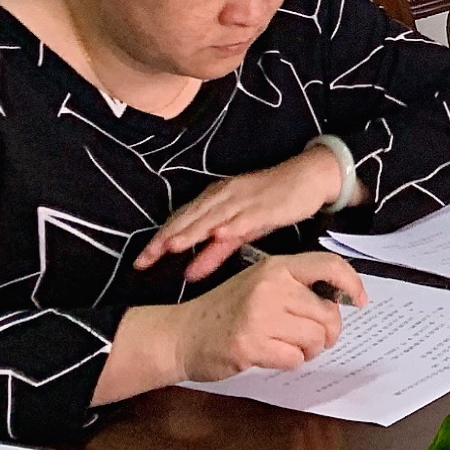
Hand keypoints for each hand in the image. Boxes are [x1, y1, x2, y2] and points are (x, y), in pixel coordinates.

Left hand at [136, 147, 346, 283]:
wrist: (310, 176)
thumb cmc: (273, 202)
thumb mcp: (242, 228)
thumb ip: (215, 251)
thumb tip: (189, 274)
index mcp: (215, 198)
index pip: (180, 219)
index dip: (159, 239)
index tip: (139, 262)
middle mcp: (225, 195)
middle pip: (189, 218)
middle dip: (165, 239)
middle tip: (143, 260)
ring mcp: (244, 199)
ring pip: (212, 216)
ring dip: (191, 231)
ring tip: (171, 248)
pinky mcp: (266, 204)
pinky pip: (246, 216)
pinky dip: (231, 224)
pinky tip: (219, 234)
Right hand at [168, 253, 367, 383]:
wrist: (180, 335)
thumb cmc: (226, 311)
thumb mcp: (260, 284)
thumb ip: (296, 287)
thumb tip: (341, 299)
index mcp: (276, 267)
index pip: (329, 266)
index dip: (352, 284)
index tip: (360, 301)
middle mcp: (271, 287)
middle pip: (327, 312)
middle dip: (328, 332)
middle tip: (316, 340)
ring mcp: (259, 316)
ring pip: (314, 337)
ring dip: (310, 350)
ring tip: (292, 348)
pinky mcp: (250, 346)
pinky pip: (294, 358)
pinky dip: (292, 362)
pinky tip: (275, 356)